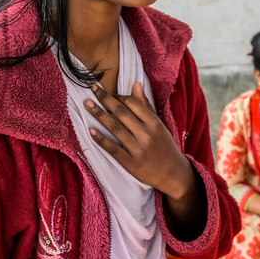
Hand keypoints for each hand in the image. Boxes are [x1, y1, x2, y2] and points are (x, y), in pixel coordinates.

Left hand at [85, 82, 192, 198]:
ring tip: (87, 104)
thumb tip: (136, 84)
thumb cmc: (164, 145)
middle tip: (92, 88)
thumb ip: (145, 105)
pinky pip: (112, 149)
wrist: (172, 173)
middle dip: (104, 98)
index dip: (118, 96)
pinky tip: (91, 130)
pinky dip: (101, 139)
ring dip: (99, 114)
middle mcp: (146, 134)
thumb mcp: (158, 124)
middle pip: (121, 112)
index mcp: (154, 122)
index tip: (107, 92)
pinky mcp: (130, 163)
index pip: (132, 103)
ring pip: (115, 128)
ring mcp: (138, 149)